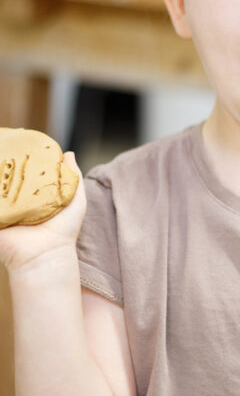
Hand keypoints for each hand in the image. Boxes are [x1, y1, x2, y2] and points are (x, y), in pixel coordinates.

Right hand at [0, 152, 86, 274]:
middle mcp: (16, 200)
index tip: (13, 142)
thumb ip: (73, 177)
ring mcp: (2, 209)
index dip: (17, 159)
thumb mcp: (75, 199)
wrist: (46, 253)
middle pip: (4, 178)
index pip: (22, 172)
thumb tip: (68, 153)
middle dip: (1, 166)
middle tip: (0, 146)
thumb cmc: (64, 228)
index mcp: (33, 194)